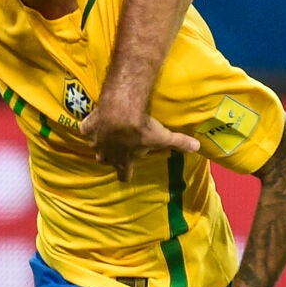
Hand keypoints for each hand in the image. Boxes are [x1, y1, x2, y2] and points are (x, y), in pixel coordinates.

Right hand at [80, 105, 199, 181]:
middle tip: (121, 146)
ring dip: (101, 141)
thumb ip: (180, 143)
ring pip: (96, 146)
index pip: (124, 175)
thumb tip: (198, 147)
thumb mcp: (164, 137)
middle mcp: (107, 155)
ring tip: (109, 132)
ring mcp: (96, 142)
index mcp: (124, 161)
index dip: (126, 174)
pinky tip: (96, 120)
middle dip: (112, 156)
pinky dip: (91, 126)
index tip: (127, 174)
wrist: (122, 111)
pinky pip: (87, 130)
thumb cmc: (143, 128)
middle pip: (107, 160)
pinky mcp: (88, 127)